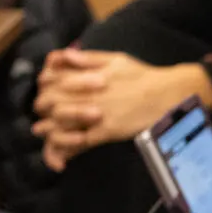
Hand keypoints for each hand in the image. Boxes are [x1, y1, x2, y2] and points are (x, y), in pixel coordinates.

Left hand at [32, 49, 211, 171]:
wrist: (170, 94)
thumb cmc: (142, 76)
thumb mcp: (115, 60)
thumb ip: (86, 59)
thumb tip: (61, 55)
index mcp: (89, 76)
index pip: (52, 79)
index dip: (44, 84)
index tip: (43, 88)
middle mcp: (89, 95)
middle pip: (51, 102)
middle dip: (42, 107)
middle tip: (42, 112)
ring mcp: (97, 114)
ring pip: (61, 123)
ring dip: (48, 130)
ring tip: (42, 131)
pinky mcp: (107, 132)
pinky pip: (80, 142)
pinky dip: (67, 149)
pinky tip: (59, 156)